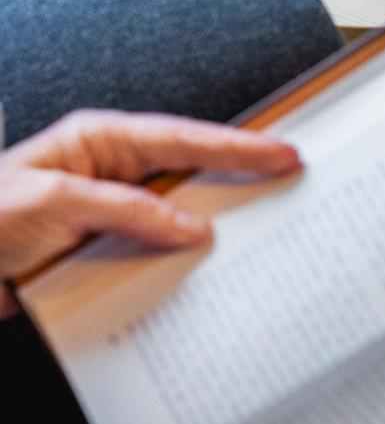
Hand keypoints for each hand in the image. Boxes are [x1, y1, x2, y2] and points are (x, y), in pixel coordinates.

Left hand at [0, 109, 300, 311]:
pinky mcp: (101, 257)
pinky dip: (179, 271)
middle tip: (293, 187)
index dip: (237, 147)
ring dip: (212, 233)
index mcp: (97, 142)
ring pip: (177, 222)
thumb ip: (126, 210)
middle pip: (189, 175)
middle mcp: (108, 175)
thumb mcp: (53, 204)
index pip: (182, 139)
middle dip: (240, 181)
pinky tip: (205, 283)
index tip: (283, 154)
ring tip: (263, 238)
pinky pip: (153, 260)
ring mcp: (108, 218)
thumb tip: (192, 228)